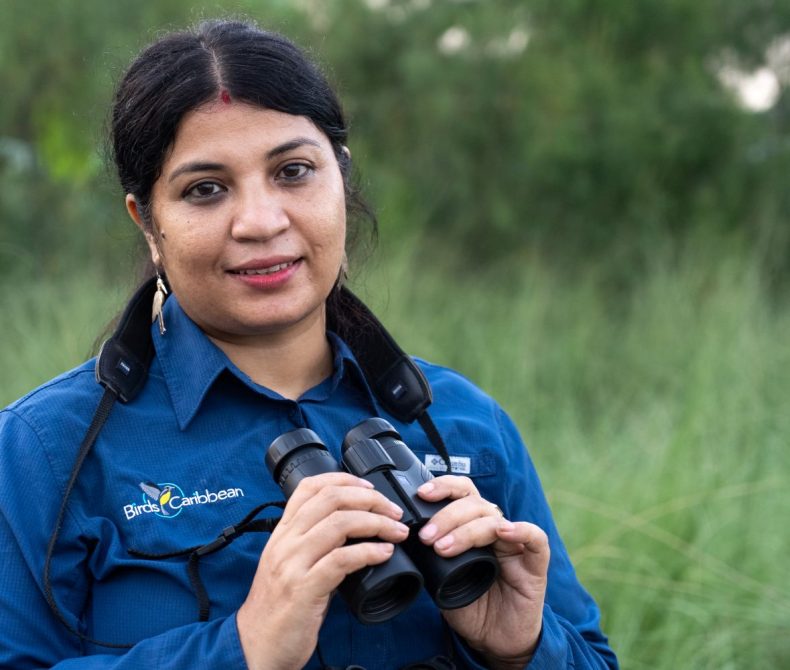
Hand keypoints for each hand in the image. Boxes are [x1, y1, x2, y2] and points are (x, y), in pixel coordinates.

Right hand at [237, 473, 408, 669]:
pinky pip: (342, 559)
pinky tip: (385, 553)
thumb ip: (315, 545)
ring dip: (377, 523)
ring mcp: (293, 563)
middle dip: (370, 499)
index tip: (370, 487)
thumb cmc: (278, 608)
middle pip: (331, 499)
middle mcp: (286, 541)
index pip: (310, 487)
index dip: (344, 479)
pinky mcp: (304, 588)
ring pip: (340, 523)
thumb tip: (355, 535)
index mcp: (283, 532)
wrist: (255, 646)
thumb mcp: (290, 565)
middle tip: (393, 511)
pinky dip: (369, 551)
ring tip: (396, 531)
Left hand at [416, 476, 549, 669]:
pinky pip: (536, 539)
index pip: (462, 495)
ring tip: (444, 548)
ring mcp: (515, 545)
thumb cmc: (471, 607)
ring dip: (467, 530)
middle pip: (474, 504)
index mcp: (473, 528)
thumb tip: (408, 540)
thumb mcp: (443, 579)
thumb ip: (432, 558)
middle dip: (447, 516)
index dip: (444, 488)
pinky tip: (503, 532)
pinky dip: (521, 530)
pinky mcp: (535, 565)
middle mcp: (495, 530)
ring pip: (495, 519)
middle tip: (427, 537)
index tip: (422, 495)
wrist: (495, 641)